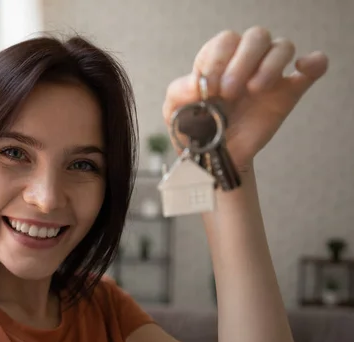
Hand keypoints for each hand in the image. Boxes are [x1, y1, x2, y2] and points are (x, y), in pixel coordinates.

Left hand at [162, 26, 328, 170]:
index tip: (208, 89)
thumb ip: (178, 92)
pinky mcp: (288, 93)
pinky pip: (313, 67)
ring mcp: (268, 75)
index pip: (224, 42)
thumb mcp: (174, 111)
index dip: (217, 61)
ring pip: (282, 46)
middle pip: (255, 37)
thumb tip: (196, 83)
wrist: (214, 158)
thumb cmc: (194, 129)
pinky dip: (314, 63)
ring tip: (254, 90)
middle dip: (241, 62)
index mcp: (217, 59)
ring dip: (269, 65)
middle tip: (228, 92)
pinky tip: (302, 68)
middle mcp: (245, 61)